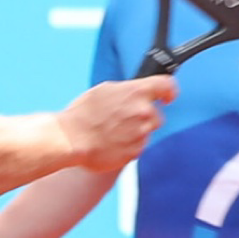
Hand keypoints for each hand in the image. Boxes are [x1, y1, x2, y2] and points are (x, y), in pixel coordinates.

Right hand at [60, 75, 174, 173]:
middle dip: (143, 118)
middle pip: (156, 115)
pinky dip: (126, 146)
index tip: (168, 97)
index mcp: (137, 92)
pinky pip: (137, 147)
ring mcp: (140, 133)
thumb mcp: (104, 91)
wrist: (69, 140)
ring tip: (110, 133)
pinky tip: (110, 143)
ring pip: (145, 132)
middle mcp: (143, 112)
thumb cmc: (82, 115)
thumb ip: (127, 91)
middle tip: (121, 121)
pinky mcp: (135, 151)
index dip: (169, 91)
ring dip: (134, 133)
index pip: (167, 86)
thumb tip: (136, 94)